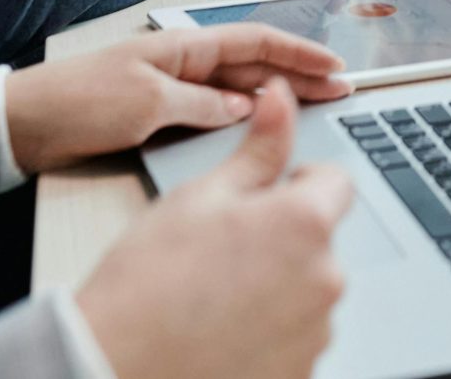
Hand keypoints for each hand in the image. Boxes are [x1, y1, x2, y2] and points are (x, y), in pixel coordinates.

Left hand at [5, 25, 353, 176]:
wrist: (21, 125)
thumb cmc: (77, 103)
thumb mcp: (147, 105)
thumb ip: (202, 104)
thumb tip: (246, 106)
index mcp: (182, 48)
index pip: (255, 42)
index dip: (299, 51)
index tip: (334, 66)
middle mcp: (181, 64)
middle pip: (254, 66)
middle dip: (299, 75)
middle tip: (340, 91)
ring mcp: (170, 90)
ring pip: (238, 90)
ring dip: (276, 98)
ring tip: (313, 109)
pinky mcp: (156, 116)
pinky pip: (213, 113)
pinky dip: (243, 118)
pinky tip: (258, 130)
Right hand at [76, 81, 353, 378]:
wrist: (115, 368)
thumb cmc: (149, 285)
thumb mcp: (201, 196)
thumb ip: (258, 148)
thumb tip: (283, 99)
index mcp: (305, 224)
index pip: (335, 181)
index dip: (297, 181)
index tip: (263, 196)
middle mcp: (325, 280)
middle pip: (319, 240)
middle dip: (282, 237)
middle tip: (223, 248)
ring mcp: (315, 333)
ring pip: (307, 290)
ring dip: (277, 285)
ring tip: (215, 295)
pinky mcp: (301, 372)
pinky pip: (295, 335)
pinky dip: (269, 330)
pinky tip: (222, 330)